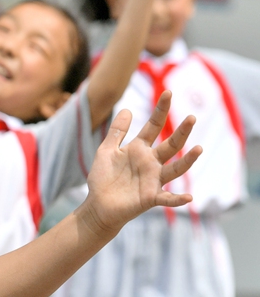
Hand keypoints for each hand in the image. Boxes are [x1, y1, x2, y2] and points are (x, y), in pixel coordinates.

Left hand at [79, 91, 200, 235]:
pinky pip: (167, 198)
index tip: (168, 92)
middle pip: (170, 145)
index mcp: (139, 149)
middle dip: (181, 132)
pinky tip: (189, 197)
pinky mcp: (150, 197)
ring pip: (175, 169)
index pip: (153, 126)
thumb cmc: (103, 177)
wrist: (98, 204)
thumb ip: (117, 132)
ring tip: (198, 149)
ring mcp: (153, 180)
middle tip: (191, 117)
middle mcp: (150, 163)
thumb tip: (127, 109)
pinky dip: (178, 198)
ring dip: (188, 161)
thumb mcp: (107, 150)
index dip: (160, 110)